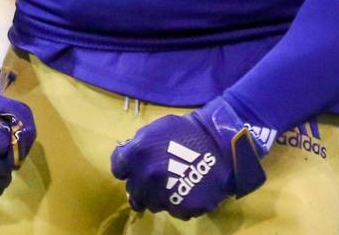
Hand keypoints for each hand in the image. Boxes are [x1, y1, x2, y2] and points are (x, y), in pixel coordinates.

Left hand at [110, 96, 268, 219]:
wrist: (220, 142)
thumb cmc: (187, 131)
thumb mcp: (157, 128)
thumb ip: (138, 144)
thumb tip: (127, 156)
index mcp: (137, 154)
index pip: (118, 169)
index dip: (126, 167)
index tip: (135, 165)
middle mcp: (146, 177)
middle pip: (134, 191)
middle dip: (142, 184)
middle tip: (158, 174)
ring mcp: (164, 195)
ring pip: (153, 204)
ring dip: (159, 195)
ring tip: (174, 182)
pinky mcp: (182, 208)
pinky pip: (174, 210)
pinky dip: (179, 202)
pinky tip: (188, 188)